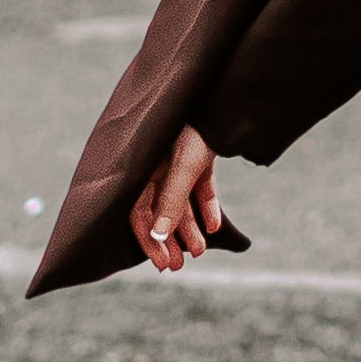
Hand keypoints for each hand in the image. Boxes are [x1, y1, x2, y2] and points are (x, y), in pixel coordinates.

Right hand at [131, 127, 221, 273]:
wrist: (223, 95)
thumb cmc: (194, 127)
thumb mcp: (181, 167)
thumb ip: (171, 201)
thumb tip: (158, 237)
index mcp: (140, 166)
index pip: (137, 212)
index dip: (149, 240)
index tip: (162, 264)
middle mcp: (155, 165)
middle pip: (159, 209)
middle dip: (170, 239)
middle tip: (179, 266)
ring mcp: (178, 160)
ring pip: (181, 201)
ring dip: (190, 227)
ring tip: (200, 250)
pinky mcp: (200, 155)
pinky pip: (200, 186)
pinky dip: (206, 205)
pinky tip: (215, 226)